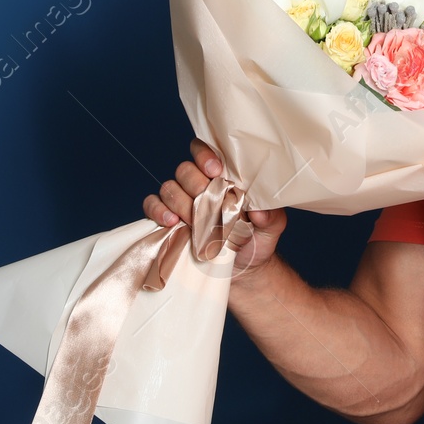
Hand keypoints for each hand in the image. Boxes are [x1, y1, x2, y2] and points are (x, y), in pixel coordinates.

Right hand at [141, 138, 286, 282]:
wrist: (242, 270)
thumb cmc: (257, 240)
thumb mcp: (271, 228)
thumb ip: (270, 216)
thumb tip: (259, 211)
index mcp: (222, 178)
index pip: (206, 152)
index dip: (205, 156)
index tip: (215, 171)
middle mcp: (198, 186)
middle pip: (185, 170)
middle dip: (194, 185)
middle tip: (207, 203)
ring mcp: (181, 202)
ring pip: (169, 188)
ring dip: (179, 203)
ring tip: (192, 221)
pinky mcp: (167, 220)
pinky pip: (152, 205)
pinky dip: (157, 210)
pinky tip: (171, 222)